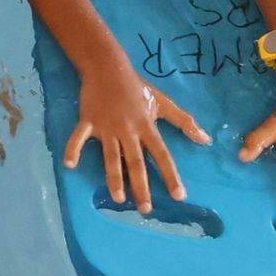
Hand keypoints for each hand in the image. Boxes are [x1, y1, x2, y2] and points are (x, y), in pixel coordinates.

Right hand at [62, 49, 204, 208]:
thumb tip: (206, 139)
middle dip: (141, 186)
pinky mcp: (88, 121)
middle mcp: (128, 130)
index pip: (162, 155)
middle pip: (135, 162)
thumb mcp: (163, 102)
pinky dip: (73, 149)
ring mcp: (107, 126)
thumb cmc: (138, 88)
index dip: (171, 175)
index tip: (179, 196)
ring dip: (114, 178)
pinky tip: (70, 165)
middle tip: (145, 209)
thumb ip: (184, 121)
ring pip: (110, 156)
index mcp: (146, 126)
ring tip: (118, 198)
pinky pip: (78, 137)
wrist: (108, 67)